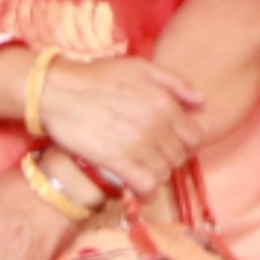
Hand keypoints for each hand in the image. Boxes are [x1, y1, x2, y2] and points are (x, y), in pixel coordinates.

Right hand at [30, 52, 203, 197]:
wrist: (57, 89)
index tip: (168, 147)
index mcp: (165, 103)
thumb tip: (201, 102)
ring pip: (165, 173)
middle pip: (179, 157)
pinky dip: (147, 193)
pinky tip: (140, 192)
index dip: (183, 145)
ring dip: (157, 178)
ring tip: (143, 176)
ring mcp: (138, 143)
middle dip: (168, 162)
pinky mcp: (117, 160)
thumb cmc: (96, 76)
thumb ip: (175, 82)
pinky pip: (146, 184)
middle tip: (151, 162)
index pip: (194, 137)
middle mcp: (156, 124)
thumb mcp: (140, 67)